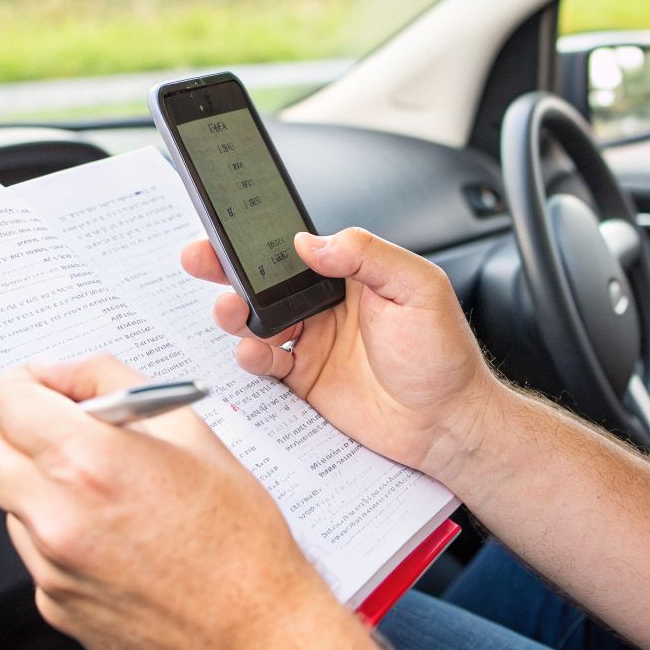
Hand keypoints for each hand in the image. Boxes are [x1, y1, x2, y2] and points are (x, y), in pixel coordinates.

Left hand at [0, 354, 395, 649]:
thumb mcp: (191, 431)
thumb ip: (116, 383)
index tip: (43, 388)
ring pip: (10, 505)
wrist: (255, 630)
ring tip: (107, 496)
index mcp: (90, 463)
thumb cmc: (239, 539)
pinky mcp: (54, 605)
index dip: (25, 384)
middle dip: (21, 435)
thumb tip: (69, 373)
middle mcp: (58, 517)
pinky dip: (60, 537)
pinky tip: (113, 538)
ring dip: (41, 488)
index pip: (6, 400)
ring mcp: (51, 568)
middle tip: (67, 436)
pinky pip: (34, 553)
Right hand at [181, 228, 503, 481]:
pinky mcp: (306, 381)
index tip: (227, 225)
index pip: (295, 247)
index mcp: (351, 275)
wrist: (449, 424)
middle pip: (265, 281)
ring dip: (235, 313)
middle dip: (227, 268)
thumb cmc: (444, 354)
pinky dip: (251, 356)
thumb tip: (311, 242)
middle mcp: (326, 306)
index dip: (259, 237)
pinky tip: (253, 351)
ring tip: (231, 311)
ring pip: (257, 321)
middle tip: (200, 258)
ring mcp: (313, 343)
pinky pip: (266, 364)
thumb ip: (367, 256)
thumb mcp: (417, 288)